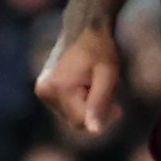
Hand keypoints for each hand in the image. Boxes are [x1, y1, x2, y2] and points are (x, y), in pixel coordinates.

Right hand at [35, 23, 121, 139]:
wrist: (84, 29)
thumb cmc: (100, 50)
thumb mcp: (107, 76)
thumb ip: (100, 103)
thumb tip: (94, 131)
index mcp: (59, 89)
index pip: (82, 122)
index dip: (103, 117)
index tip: (118, 105)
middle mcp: (45, 92)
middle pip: (76, 121)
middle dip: (95, 112)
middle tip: (108, 93)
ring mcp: (42, 91)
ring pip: (71, 115)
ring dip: (87, 107)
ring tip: (95, 86)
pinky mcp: (43, 89)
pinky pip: (66, 107)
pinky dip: (79, 102)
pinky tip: (85, 86)